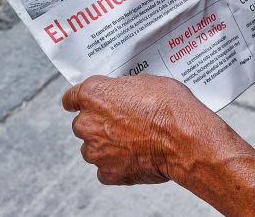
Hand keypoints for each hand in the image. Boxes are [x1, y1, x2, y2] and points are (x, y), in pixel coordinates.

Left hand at [62, 74, 215, 185]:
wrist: (183, 138)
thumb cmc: (169, 107)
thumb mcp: (146, 82)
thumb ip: (123, 89)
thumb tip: (122, 94)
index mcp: (94, 94)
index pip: (71, 97)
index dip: (77, 101)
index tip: (78, 104)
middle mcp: (87, 122)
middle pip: (83, 124)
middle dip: (98, 124)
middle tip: (123, 123)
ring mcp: (95, 150)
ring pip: (93, 148)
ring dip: (107, 145)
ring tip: (134, 141)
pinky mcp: (107, 172)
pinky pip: (105, 169)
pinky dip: (117, 164)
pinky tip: (135, 156)